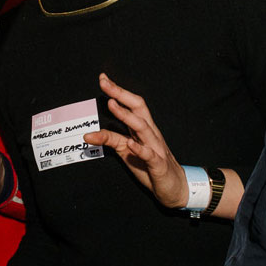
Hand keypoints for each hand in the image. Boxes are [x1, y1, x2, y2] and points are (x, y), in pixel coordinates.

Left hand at [83, 73, 189, 208]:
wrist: (175, 186)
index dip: (118, 91)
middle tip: (105, 84)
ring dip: (127, 116)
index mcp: (144, 128)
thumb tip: (90, 133)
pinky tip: (131, 144)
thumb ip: (112, 140)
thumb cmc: (151, 166)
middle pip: (138, 108)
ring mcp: (155, 148)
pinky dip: (140, 149)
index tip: (103, 79)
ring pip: (142, 128)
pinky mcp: (158, 165)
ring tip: (112, 106)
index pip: (132, 104)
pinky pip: (149, 155)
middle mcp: (151, 134)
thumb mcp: (127, 151)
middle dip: (121, 94)